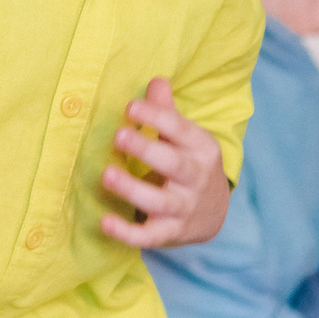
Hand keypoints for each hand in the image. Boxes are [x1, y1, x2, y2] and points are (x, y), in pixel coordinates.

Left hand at [101, 76, 228, 247]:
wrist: (214, 212)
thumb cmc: (191, 163)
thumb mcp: (187, 138)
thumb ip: (168, 112)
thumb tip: (156, 81)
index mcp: (202, 149)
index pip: (180, 130)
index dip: (157, 117)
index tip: (131, 107)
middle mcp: (196, 179)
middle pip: (173, 165)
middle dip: (146, 150)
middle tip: (119, 135)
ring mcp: (184, 208)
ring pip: (159, 202)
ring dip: (132, 189)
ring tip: (106, 174)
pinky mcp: (170, 233)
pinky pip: (148, 236)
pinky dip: (127, 232)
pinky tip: (104, 221)